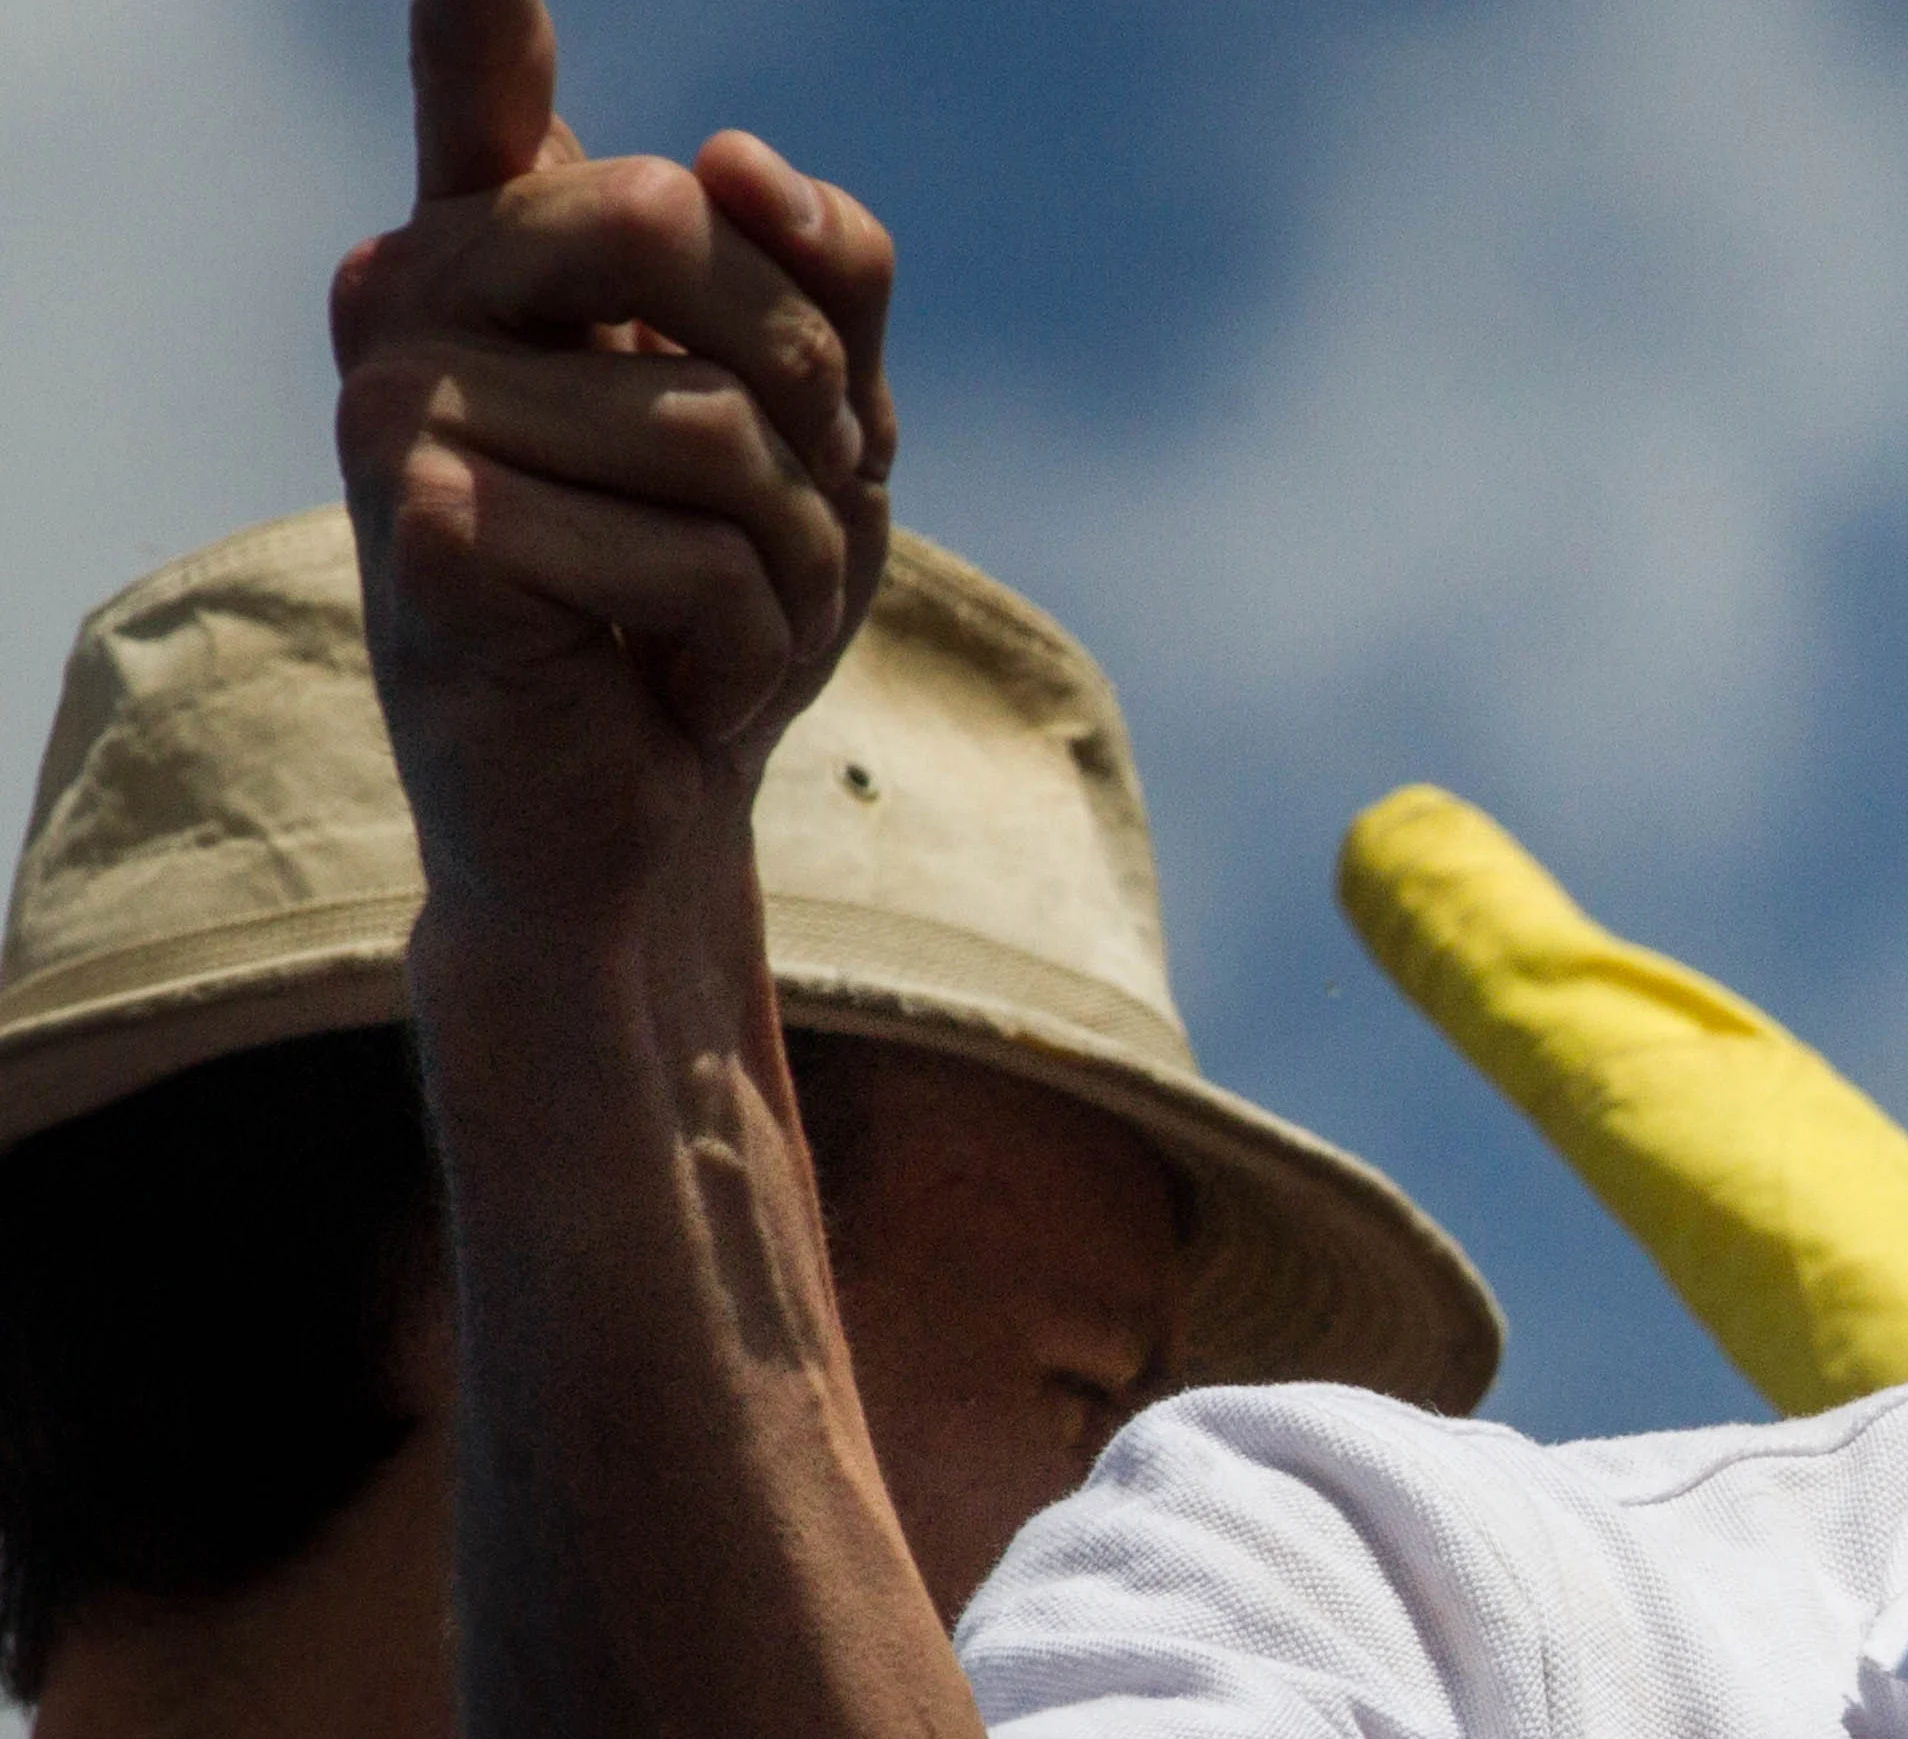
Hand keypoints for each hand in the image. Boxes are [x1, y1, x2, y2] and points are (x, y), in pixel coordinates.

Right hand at [335, 0, 895, 929]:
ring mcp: (400, 408)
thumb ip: (823, 278)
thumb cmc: (725, 608)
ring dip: (797, 563)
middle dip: (811, 388)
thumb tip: (733, 157)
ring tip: (728, 630)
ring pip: (718, 429)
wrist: (649, 812)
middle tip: (791, 507)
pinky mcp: (420, 534)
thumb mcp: (831, 432)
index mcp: (511, 256)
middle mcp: (421, 298)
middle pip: (675, 219)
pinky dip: (741, 650)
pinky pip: (687, 557)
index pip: (482, 88)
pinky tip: (676, 691)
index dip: (471, 4)